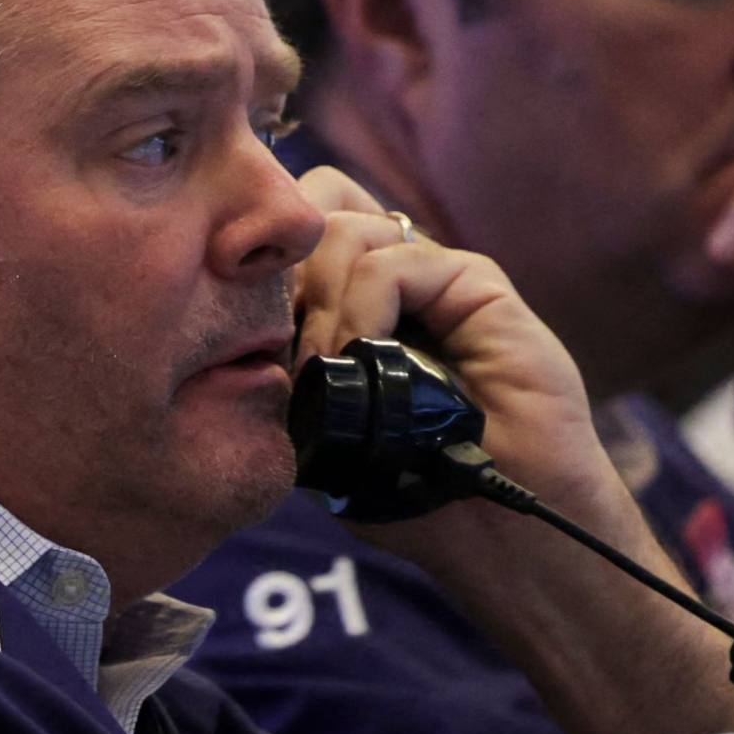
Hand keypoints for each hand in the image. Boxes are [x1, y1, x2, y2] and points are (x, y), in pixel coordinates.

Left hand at [291, 172, 733, 733]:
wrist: (500, 526)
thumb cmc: (409, 491)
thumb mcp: (318, 431)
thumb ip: (288, 365)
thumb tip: (232, 311)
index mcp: (349, 305)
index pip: (288, 239)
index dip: (257, 266)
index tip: (242, 329)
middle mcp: (391, 281)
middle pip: (311, 207)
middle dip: (279, 268)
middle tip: (281, 343)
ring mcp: (434, 278)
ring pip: (342, 227)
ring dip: (317, 296)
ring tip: (323, 364)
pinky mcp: (476, 285)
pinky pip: (394, 261)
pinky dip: (362, 303)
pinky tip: (359, 353)